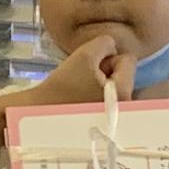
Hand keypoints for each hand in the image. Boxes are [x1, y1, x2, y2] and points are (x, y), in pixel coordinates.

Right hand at [21, 25, 140, 111]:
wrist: (40, 114)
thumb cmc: (61, 86)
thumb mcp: (84, 55)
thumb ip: (105, 44)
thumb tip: (111, 48)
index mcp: (124, 94)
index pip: (128, 60)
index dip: (107, 56)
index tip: (89, 66)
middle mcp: (126, 110)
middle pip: (123, 75)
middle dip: (106, 71)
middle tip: (84, 78)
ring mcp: (117, 119)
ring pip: (115, 87)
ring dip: (101, 83)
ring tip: (81, 90)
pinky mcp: (105, 125)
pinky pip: (109, 100)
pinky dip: (97, 96)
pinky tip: (81, 100)